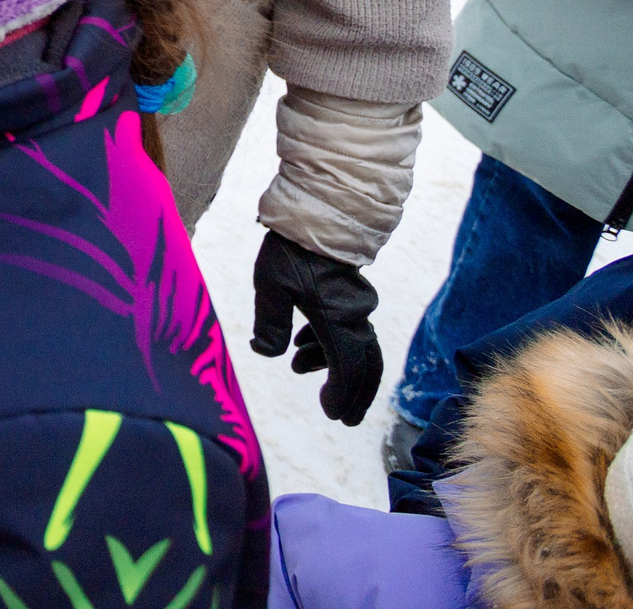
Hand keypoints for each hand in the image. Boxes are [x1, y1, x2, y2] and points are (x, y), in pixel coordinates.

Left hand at [252, 229, 382, 425]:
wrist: (316, 215)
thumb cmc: (290, 251)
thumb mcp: (270, 287)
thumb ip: (270, 324)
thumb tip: (267, 354)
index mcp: (337, 320)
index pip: (348, 369)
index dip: (343, 396)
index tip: (334, 415)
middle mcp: (355, 317)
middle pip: (365, 366)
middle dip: (354, 393)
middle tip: (343, 417)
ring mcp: (356, 306)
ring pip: (357, 348)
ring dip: (333, 365)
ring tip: (299, 366)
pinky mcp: (350, 297)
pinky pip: (349, 330)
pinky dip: (330, 343)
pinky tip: (302, 342)